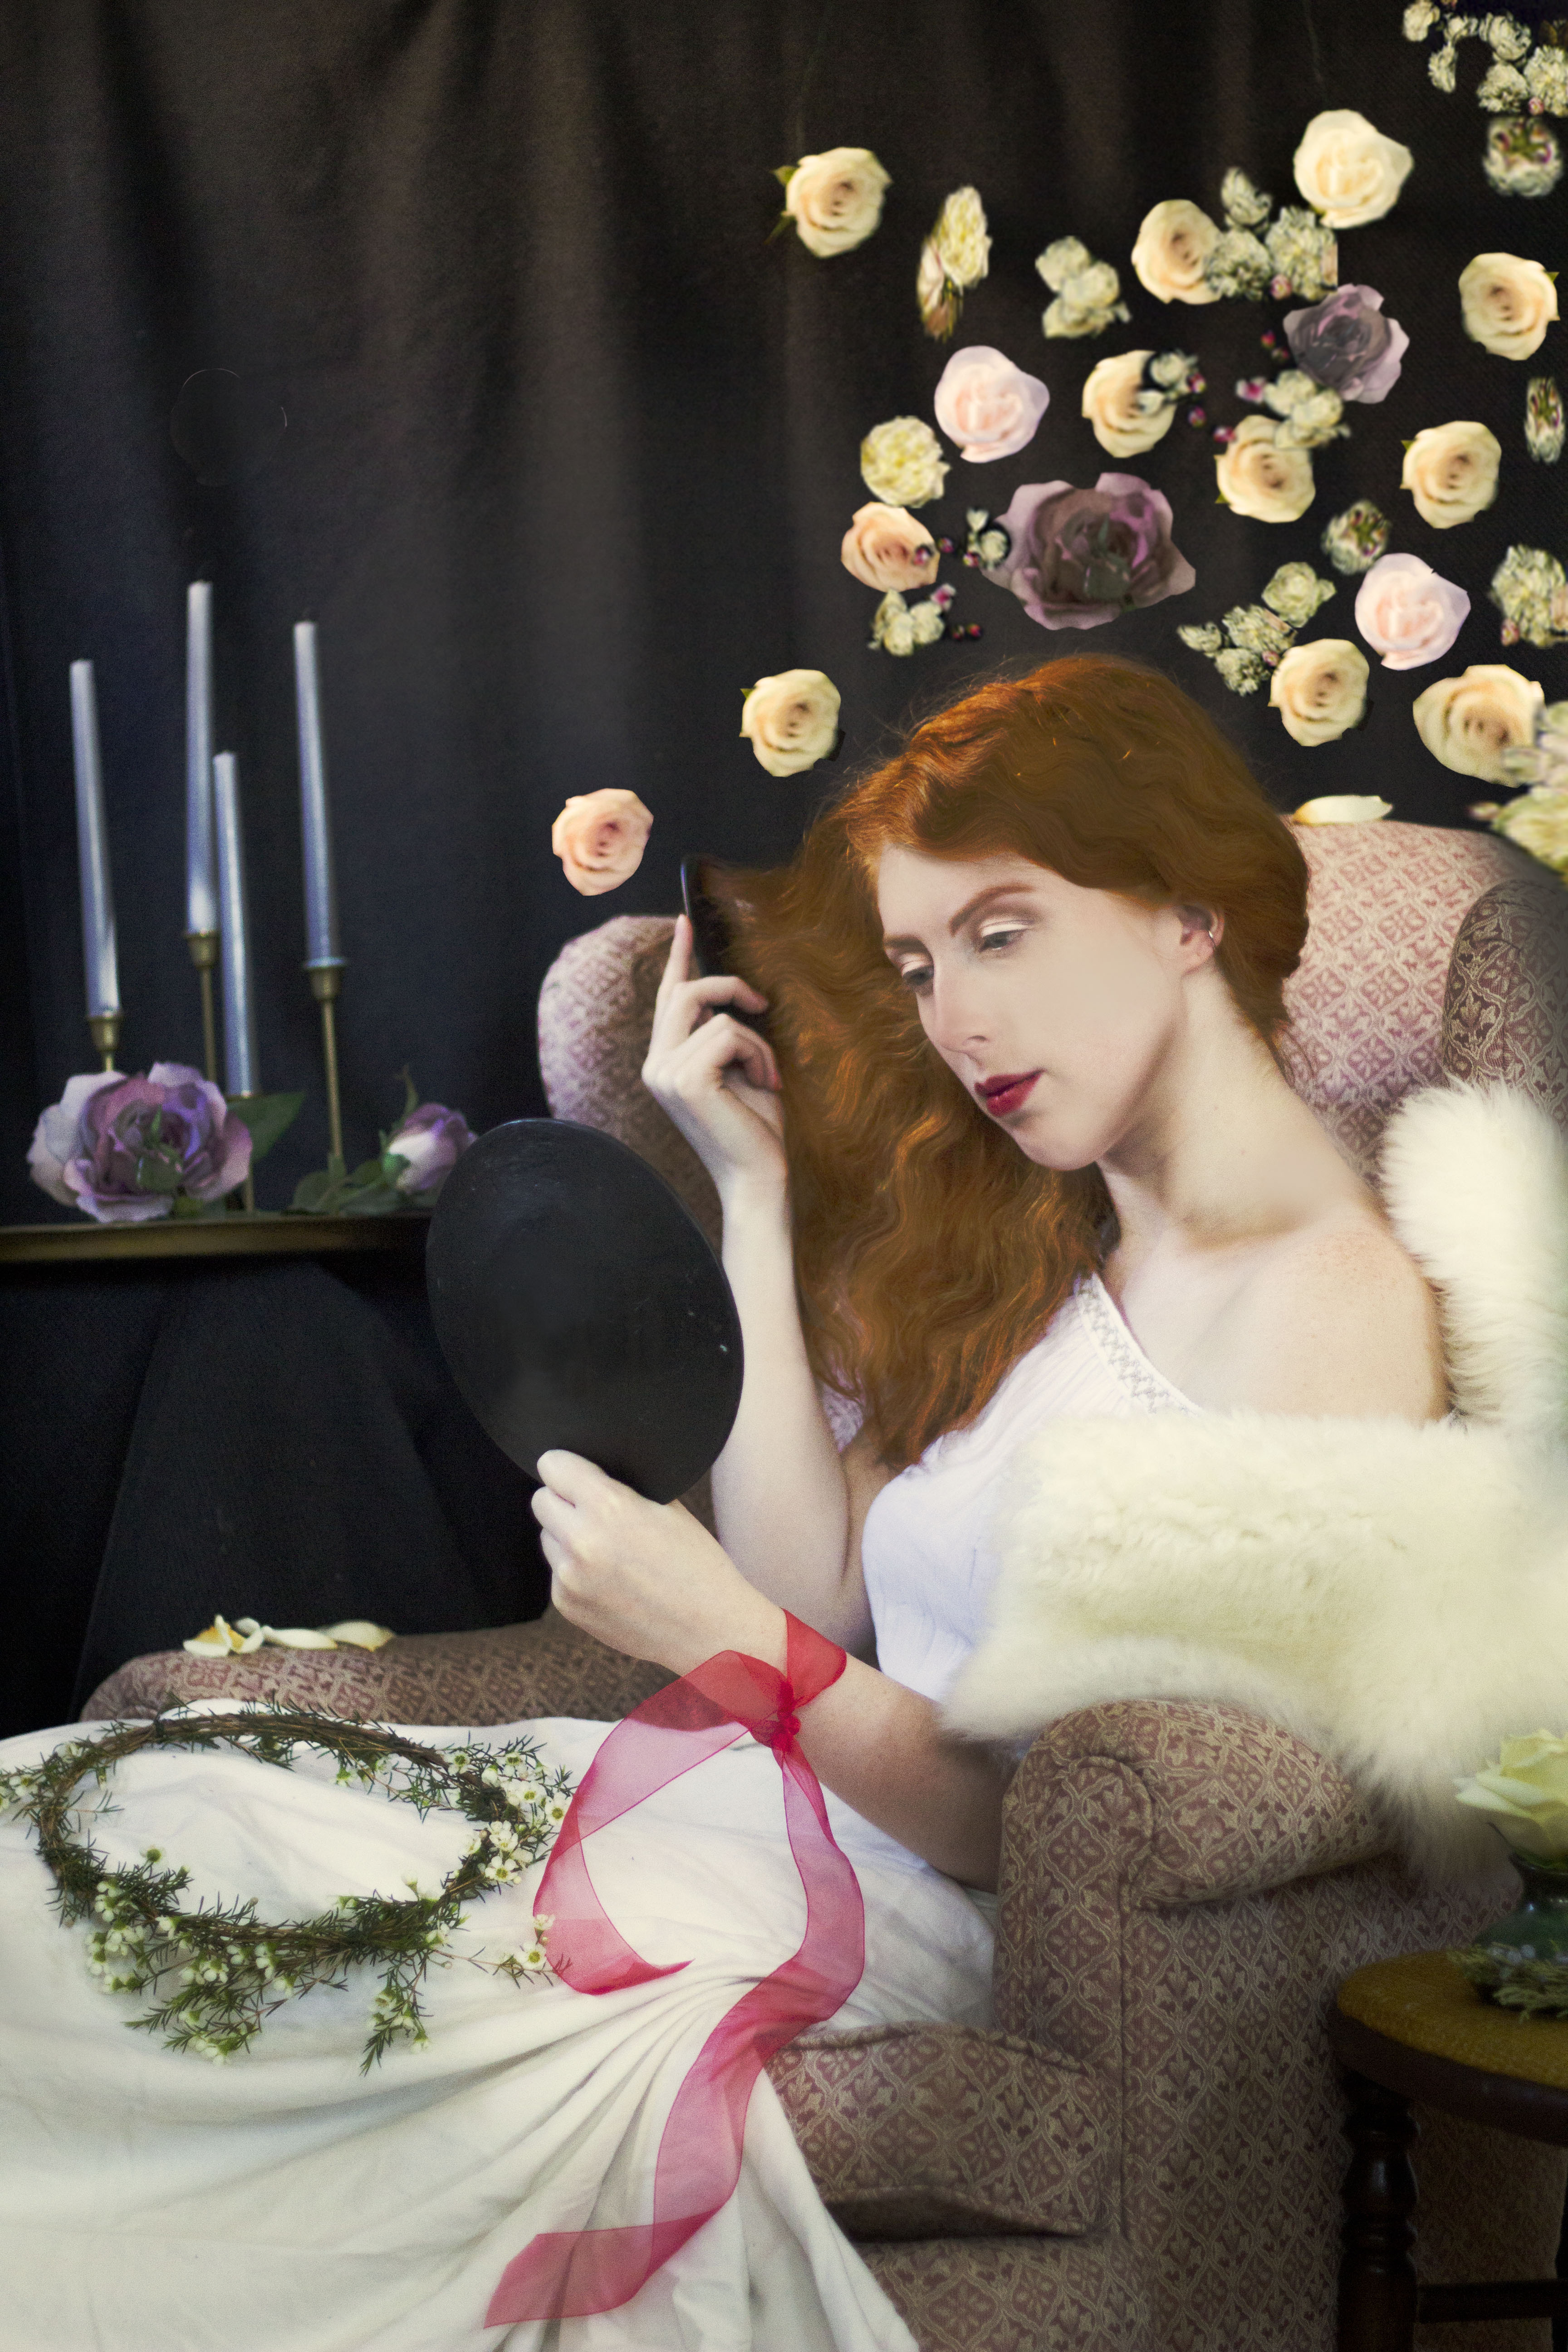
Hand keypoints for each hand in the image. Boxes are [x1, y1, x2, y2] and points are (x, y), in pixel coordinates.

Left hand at [533, 1449, 785, 1675]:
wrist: (708, 1629)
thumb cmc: (696, 1563)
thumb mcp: (668, 1508)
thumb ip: (623, 1487)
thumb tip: (591, 1473)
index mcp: (608, 1507)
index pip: (552, 1466)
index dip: (566, 1466)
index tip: (577, 1473)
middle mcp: (581, 1541)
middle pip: (541, 1500)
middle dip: (564, 1500)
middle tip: (594, 1510)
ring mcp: (569, 1578)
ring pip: (547, 1537)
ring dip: (567, 1536)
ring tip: (609, 1549)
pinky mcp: (566, 1605)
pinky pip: (557, 1572)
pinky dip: (575, 1571)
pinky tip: (611, 1580)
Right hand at [641, 916, 786, 1201]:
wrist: (762, 1176)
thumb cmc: (759, 1128)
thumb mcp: (742, 1069)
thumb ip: (725, 1034)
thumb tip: (730, 996)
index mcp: (665, 1064)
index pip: (667, 1000)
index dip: (677, 958)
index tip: (683, 922)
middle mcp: (656, 1066)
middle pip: (685, 993)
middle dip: (730, 988)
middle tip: (762, 1005)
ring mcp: (666, 1073)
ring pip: (718, 1016)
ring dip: (756, 1041)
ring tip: (768, 1076)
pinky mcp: (686, 1079)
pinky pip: (729, 1033)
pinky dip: (757, 1053)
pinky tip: (765, 1082)